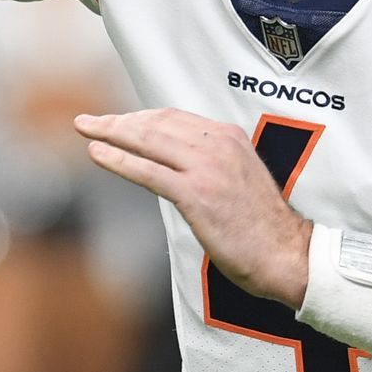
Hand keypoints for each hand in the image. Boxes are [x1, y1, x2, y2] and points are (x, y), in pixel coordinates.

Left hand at [75, 108, 311, 306]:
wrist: (286, 253)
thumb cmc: (261, 225)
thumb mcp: (238, 177)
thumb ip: (210, 162)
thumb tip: (175, 162)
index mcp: (228, 136)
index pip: (173, 118)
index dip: (140, 118)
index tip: (118, 122)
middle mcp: (216, 143)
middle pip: (155, 124)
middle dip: (118, 121)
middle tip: (89, 121)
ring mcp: (206, 167)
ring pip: (148, 140)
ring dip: (111, 132)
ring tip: (85, 130)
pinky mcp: (196, 193)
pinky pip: (148, 171)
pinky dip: (118, 160)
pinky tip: (97, 154)